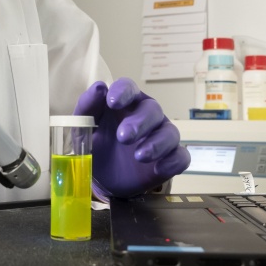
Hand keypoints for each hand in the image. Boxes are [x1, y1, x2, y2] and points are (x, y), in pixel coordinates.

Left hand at [74, 78, 190, 198]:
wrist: (104, 178)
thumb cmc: (96, 145)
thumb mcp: (85, 128)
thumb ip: (88, 107)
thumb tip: (99, 87)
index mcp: (126, 103)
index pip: (129, 88)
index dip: (123, 92)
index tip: (112, 102)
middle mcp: (147, 116)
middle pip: (152, 109)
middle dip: (140, 122)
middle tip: (123, 137)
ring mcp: (161, 136)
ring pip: (170, 132)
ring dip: (157, 143)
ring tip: (139, 156)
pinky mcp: (169, 158)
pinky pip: (180, 156)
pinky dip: (173, 161)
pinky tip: (159, 169)